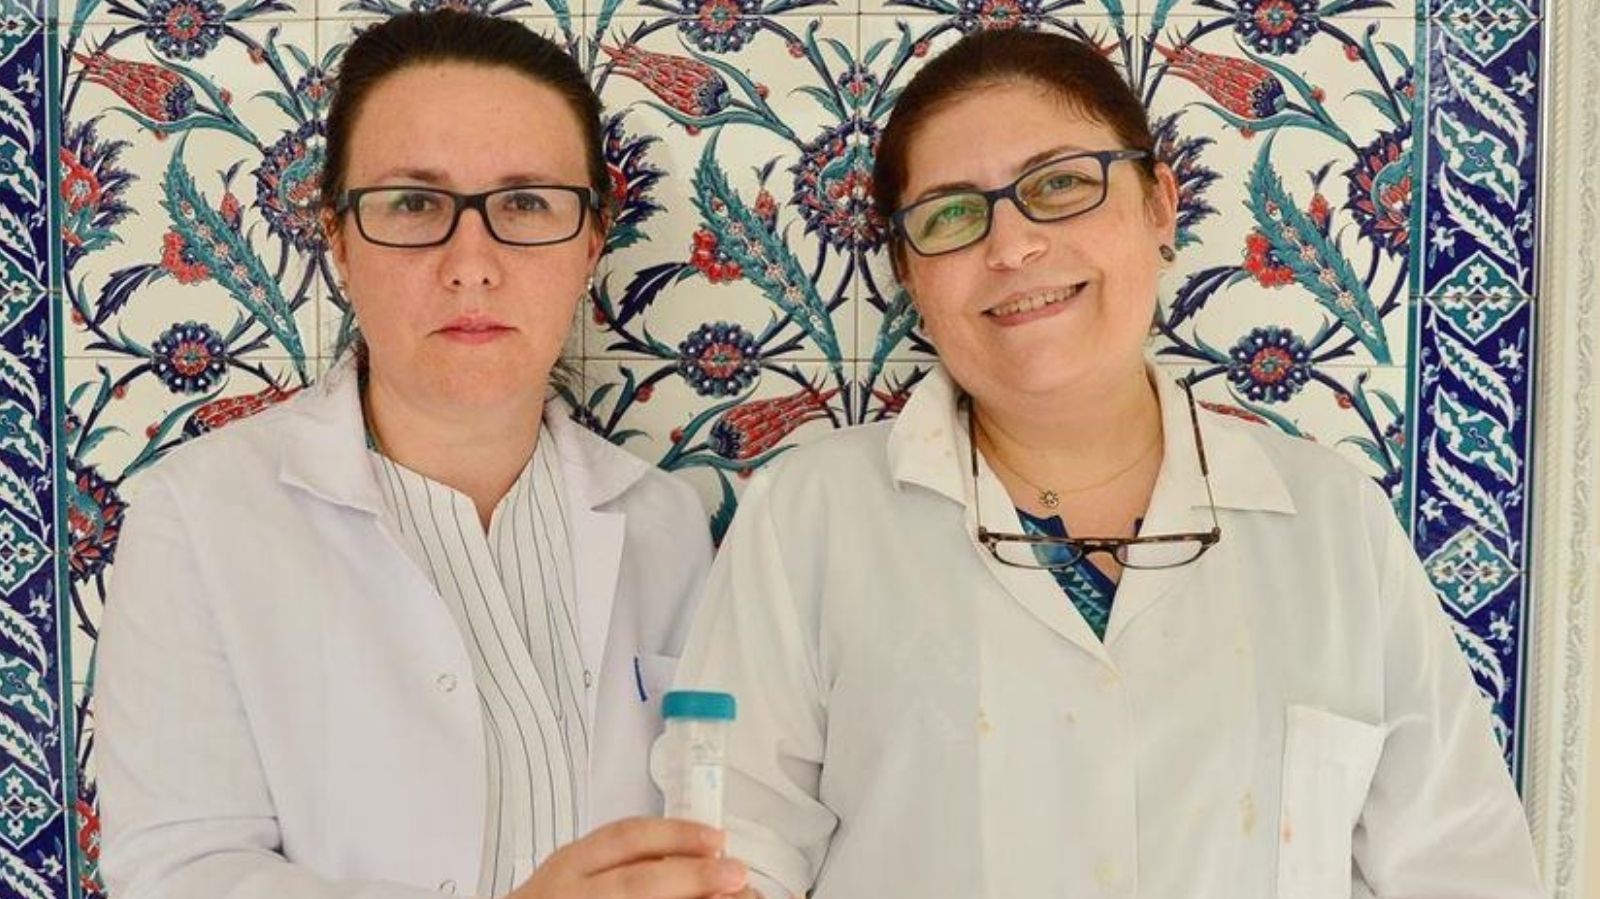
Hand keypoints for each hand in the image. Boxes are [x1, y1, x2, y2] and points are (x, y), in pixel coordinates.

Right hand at [507, 817, 747, 898]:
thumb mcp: (578, 871)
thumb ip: (624, 861)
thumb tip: (694, 856)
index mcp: (570, 864)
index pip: (625, 838)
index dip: (675, 834)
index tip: (717, 838)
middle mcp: (572, 894)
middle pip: (638, 882)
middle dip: (691, 876)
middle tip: (737, 872)